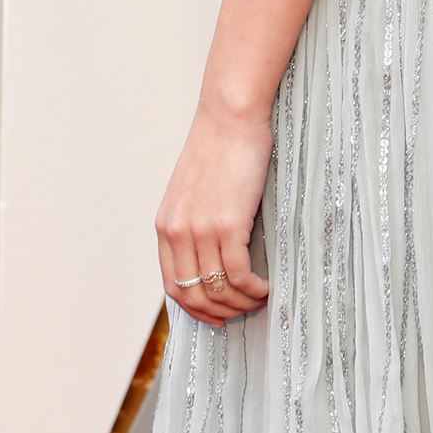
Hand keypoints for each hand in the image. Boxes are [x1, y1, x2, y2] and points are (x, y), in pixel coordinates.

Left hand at [154, 101, 272, 326]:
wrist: (230, 116)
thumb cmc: (221, 145)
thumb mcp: (193, 187)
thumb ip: (194, 219)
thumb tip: (212, 249)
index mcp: (166, 226)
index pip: (172, 287)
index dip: (195, 309)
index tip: (217, 316)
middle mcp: (177, 233)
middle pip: (193, 296)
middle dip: (220, 313)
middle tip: (244, 313)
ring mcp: (201, 231)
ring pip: (217, 290)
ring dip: (241, 304)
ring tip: (260, 298)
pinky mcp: (227, 224)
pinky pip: (238, 275)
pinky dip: (253, 289)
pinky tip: (266, 287)